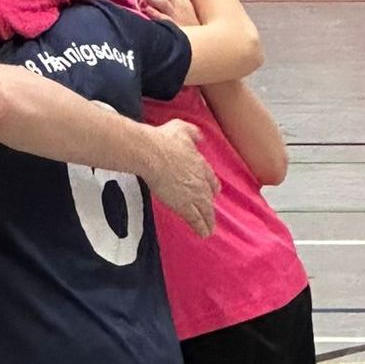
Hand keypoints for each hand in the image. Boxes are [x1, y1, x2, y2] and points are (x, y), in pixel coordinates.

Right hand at [143, 120, 218, 236]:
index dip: (211, 187)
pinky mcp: (183, 206)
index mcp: (200, 164)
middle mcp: (200, 181)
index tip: (212, 192)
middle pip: (209, 198)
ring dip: (208, 220)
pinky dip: (201, 227)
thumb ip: (193, 133)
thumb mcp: (181, 129)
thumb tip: (199, 136)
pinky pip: (196, 220)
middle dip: (210, 206)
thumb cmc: (163, 140)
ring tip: (209, 229)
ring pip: (205, 211)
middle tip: (210, 214)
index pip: (210, 179)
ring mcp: (193, 195)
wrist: (151, 153)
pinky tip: (204, 234)